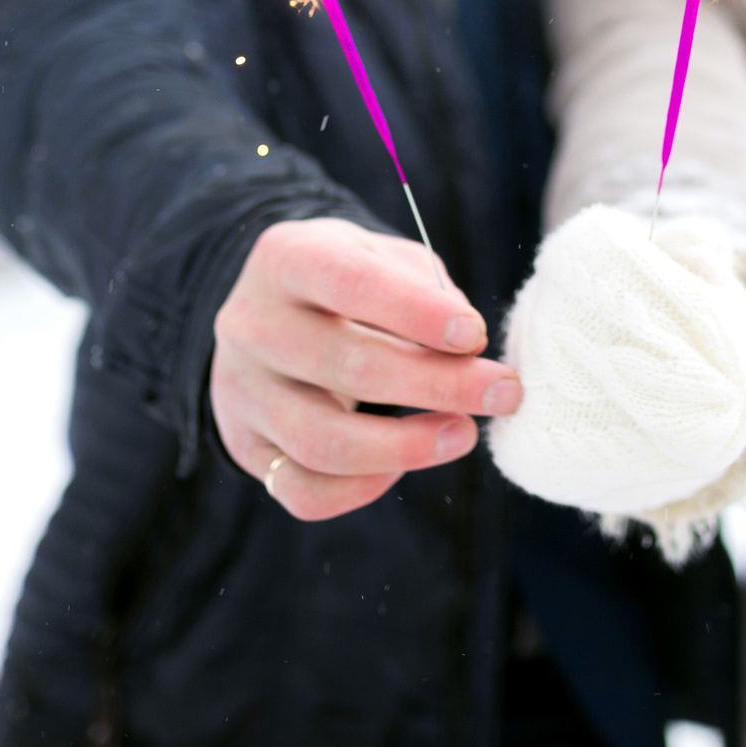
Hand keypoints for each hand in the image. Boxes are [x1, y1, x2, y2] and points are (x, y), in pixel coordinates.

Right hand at [211, 217, 522, 519]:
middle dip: (438, 384)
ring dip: (406, 447)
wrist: (271, 310)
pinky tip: (402, 465)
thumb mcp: (382, 256)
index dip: (416, 311)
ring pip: (322, 441)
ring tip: (464, 434)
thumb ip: (425, 288)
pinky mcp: (245, 445)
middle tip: (504, 392)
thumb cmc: (348, 281)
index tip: (475, 335)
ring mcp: (241, 391)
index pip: (349, 282)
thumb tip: (467, 349)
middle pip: (345, 366)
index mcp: (286, 259)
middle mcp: (252, 325)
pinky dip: (360, 489)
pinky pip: (301, 491)